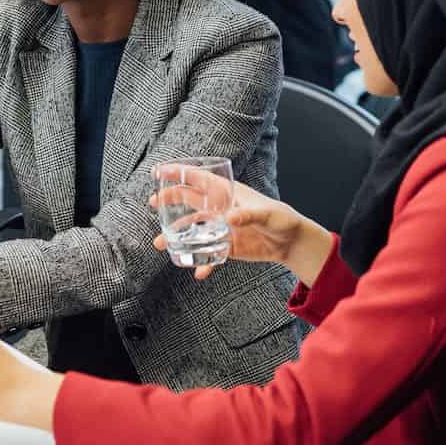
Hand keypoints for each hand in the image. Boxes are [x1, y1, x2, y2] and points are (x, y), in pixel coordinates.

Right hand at [150, 177, 330, 284]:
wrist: (292, 243)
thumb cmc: (282, 219)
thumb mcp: (268, 214)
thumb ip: (249, 214)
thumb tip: (230, 218)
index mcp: (228, 193)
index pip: (200, 179)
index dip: (179, 173)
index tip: (159, 172)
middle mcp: (221, 208)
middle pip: (189, 200)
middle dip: (170, 200)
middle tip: (154, 204)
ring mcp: (222, 228)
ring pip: (193, 229)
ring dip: (177, 235)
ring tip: (161, 244)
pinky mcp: (226, 247)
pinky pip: (208, 254)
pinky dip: (202, 263)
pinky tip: (197, 272)